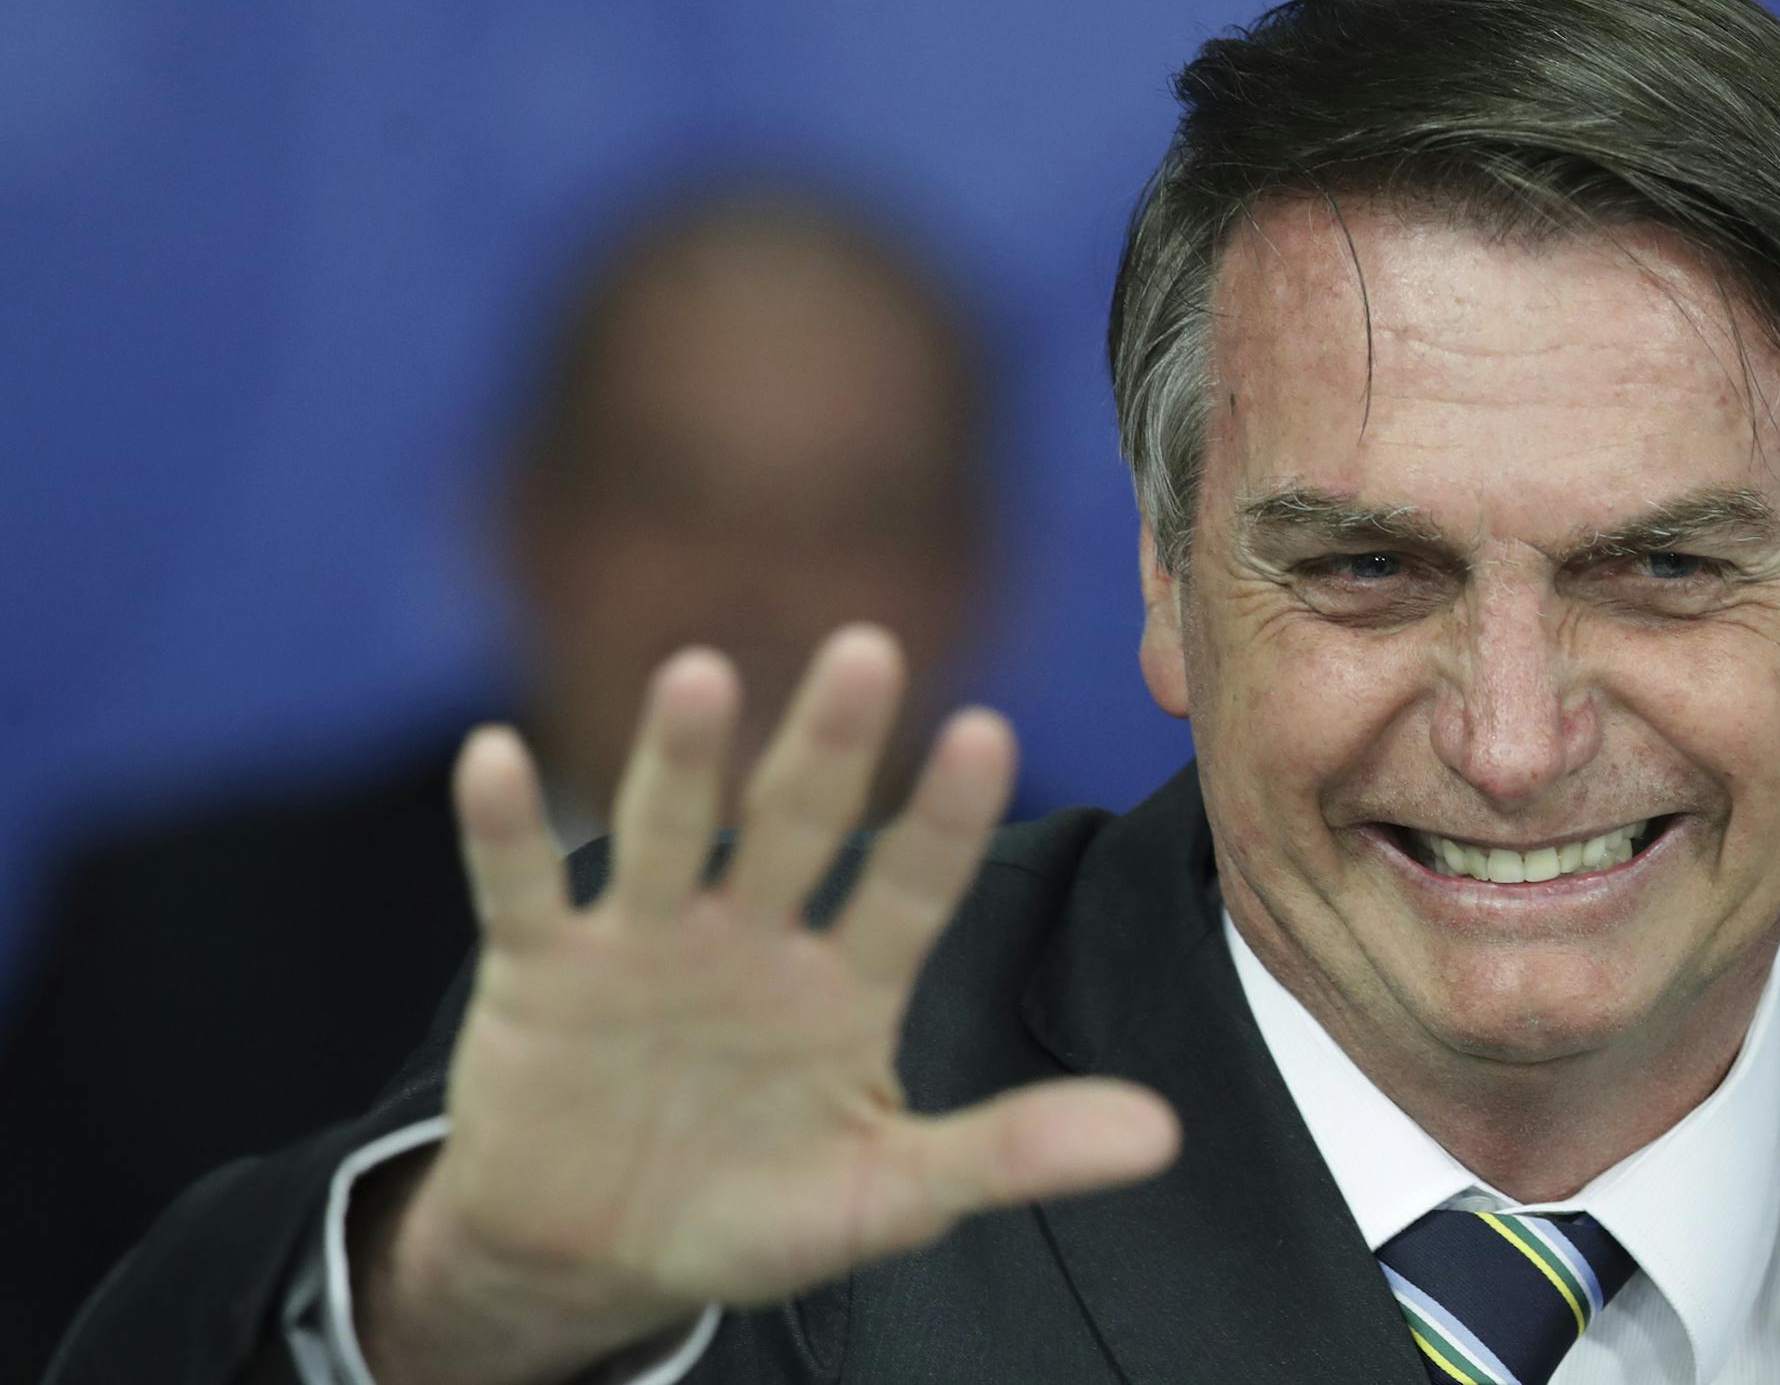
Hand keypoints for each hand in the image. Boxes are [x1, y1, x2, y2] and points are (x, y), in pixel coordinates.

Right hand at [356, 628, 1179, 1383]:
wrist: (590, 1252)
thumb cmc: (752, 1206)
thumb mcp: (886, 1194)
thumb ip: (1011, 1153)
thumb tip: (1162, 1136)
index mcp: (848, 983)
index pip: (909, 888)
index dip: (943, 819)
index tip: (987, 732)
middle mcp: (754, 936)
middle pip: (797, 825)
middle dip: (829, 744)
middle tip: (868, 649)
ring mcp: (646, 942)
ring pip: (666, 833)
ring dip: (680, 760)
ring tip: (699, 675)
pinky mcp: (541, 969)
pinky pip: (518, 889)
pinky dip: (502, 829)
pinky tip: (494, 756)